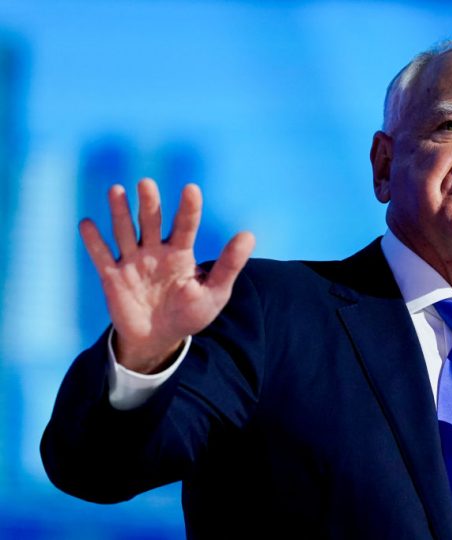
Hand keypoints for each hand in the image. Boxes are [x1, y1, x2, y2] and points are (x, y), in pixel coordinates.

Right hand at [79, 178, 254, 372]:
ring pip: (124, 233)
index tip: (191, 188)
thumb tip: (248, 235)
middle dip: (149, 204)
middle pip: (151, 222)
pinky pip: (102, 257)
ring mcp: (133, 262)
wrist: (159, 339)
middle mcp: (155, 251)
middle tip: (146, 184)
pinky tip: (87, 224)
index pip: (185, 226)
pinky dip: (94, 241)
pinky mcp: (113, 277)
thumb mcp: (215, 293)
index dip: (188, 208)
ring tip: (116, 190)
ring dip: (120, 213)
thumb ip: (229, 265)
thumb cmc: (190, 313)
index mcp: (181, 253)